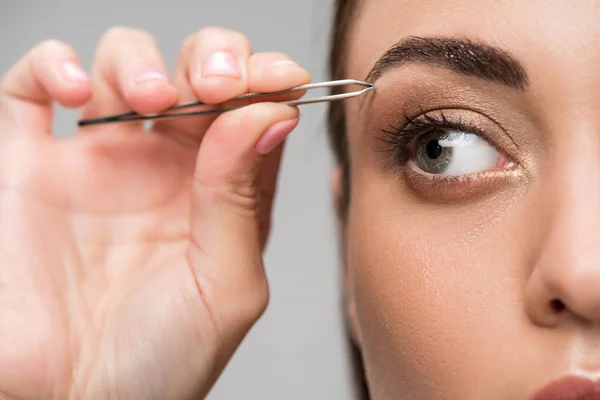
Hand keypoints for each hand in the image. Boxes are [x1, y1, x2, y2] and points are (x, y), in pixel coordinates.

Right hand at [0, 26, 308, 398]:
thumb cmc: (158, 363)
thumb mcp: (225, 286)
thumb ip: (243, 197)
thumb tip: (268, 113)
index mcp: (220, 193)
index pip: (252, 110)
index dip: (268, 81)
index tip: (280, 77)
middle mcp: (164, 169)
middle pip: (196, 73)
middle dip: (214, 57)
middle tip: (218, 82)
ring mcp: (97, 161)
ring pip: (124, 64)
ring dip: (144, 59)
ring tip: (153, 97)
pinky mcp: (30, 166)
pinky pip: (32, 88)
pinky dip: (54, 65)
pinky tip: (80, 90)